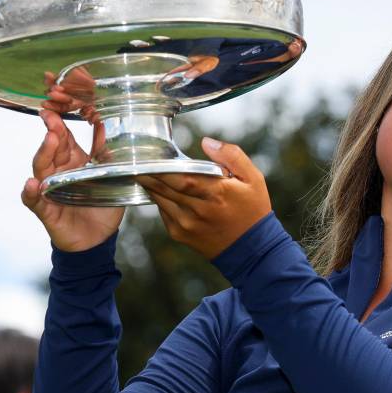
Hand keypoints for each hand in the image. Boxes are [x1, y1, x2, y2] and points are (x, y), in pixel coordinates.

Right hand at [21, 109, 124, 251]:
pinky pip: (33, 200)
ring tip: (50, 141)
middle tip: (53, 117)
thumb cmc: (102, 205)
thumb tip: (109, 125)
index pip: (63, 137)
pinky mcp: (45, 209)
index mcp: (73, 161)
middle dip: (52, 132)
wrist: (97, 239)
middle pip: (51, 148)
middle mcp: (58, 172)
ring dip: (44, 154)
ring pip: (41, 168)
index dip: (59, 121)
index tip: (56, 104)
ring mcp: (48, 189)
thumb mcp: (111, 175)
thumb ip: (107, 153)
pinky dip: (30, 192)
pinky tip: (32, 184)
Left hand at [137, 138, 271, 258]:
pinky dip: (161, 198)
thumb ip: (232, 156)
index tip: (149, 154)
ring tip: (146, 169)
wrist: (252, 250)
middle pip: (162, 187)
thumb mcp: (253, 179)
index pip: (180, 178)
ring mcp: (186, 224)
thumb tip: (206, 142)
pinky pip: (162, 211)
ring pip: (159, 198)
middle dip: (147, 171)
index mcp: (216, 193)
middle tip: (139, 157)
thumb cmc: (253, 211)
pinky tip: (165, 189)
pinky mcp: (179, 234)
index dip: (160, 167)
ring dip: (151, 184)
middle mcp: (197, 210)